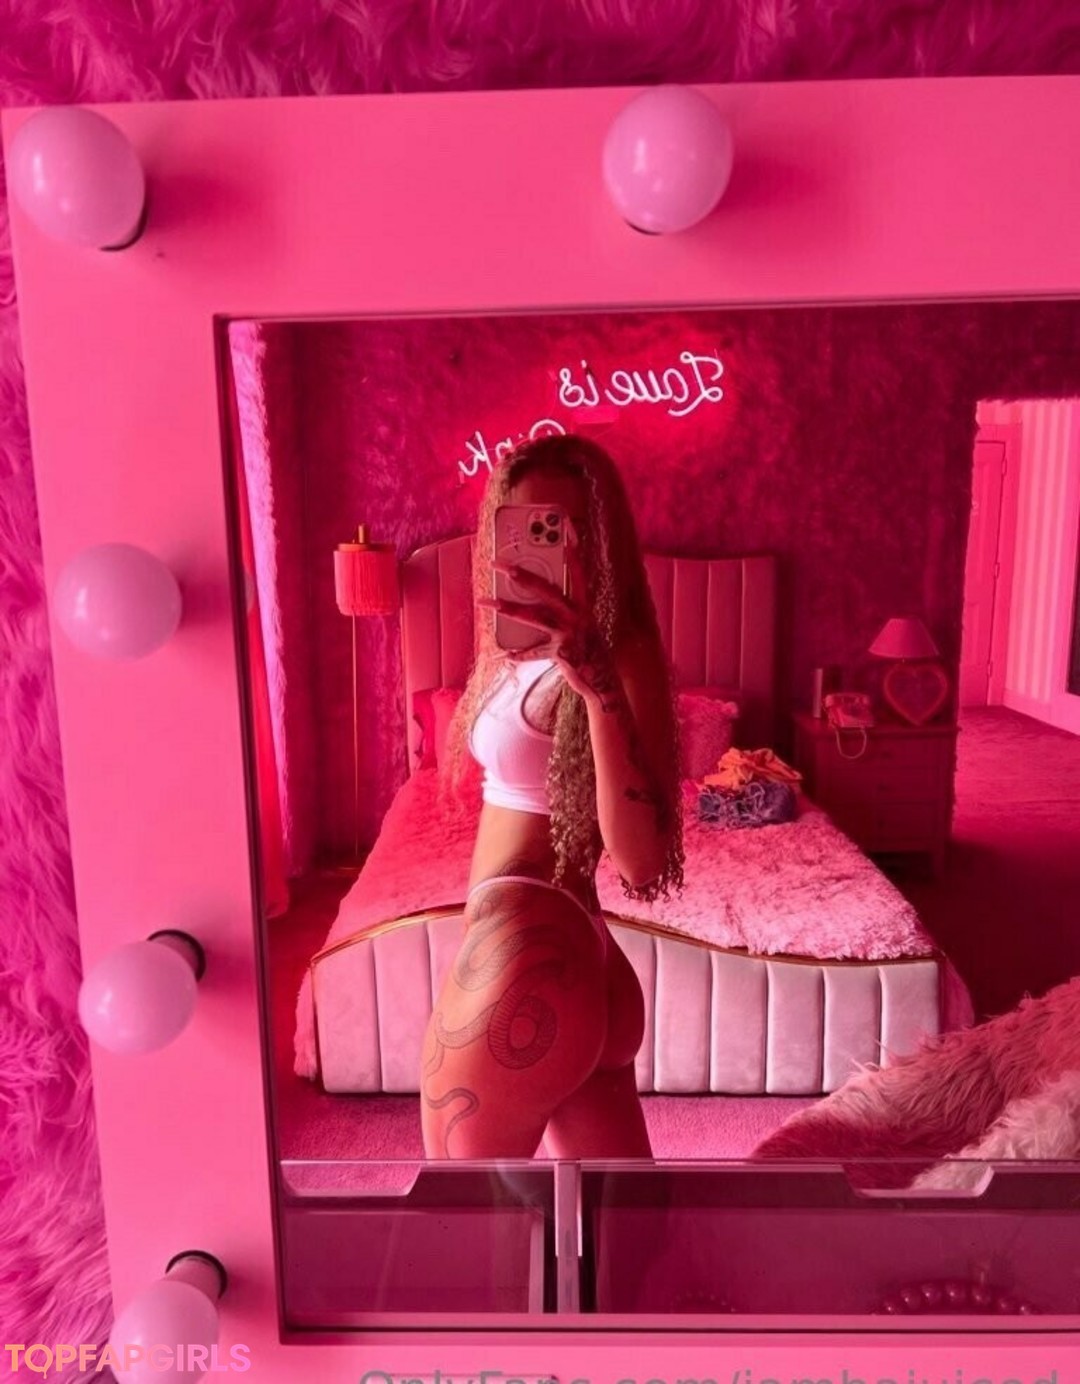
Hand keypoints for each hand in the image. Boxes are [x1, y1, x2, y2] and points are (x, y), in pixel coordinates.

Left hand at [478, 523, 619, 705]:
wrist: (602, 681)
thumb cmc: (586, 648)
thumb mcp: (579, 625)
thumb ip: (559, 610)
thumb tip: (529, 599)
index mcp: (583, 606)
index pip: (578, 574)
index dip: (573, 554)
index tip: (566, 533)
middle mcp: (578, 617)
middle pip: (546, 590)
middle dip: (521, 575)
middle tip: (499, 564)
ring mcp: (570, 635)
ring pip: (534, 616)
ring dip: (508, 609)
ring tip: (487, 602)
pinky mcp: (562, 655)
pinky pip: (535, 652)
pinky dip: (520, 654)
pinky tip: (506, 654)